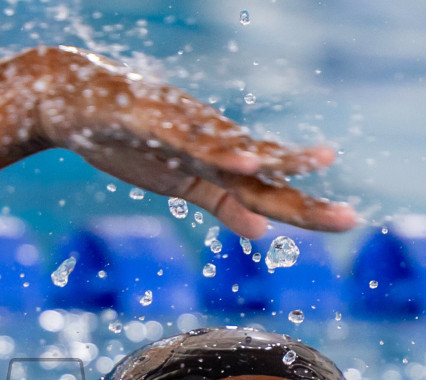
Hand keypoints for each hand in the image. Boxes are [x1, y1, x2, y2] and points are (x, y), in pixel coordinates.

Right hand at [22, 47, 355, 237]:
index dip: (309, 210)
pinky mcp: (154, 123)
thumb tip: (262, 232)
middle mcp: (214, 147)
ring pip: (238, 152)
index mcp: (221, 166)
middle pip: (267, 179)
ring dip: (276, 159)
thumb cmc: (130, 142)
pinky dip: (218, 151)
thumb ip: (223, 205)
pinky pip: (190, 141)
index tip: (350, 222)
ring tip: (317, 162)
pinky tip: (244, 159)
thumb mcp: (183, 184)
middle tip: (350, 219)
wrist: (75, 101)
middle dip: (305, 201)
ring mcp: (187, 133)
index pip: (273, 195)